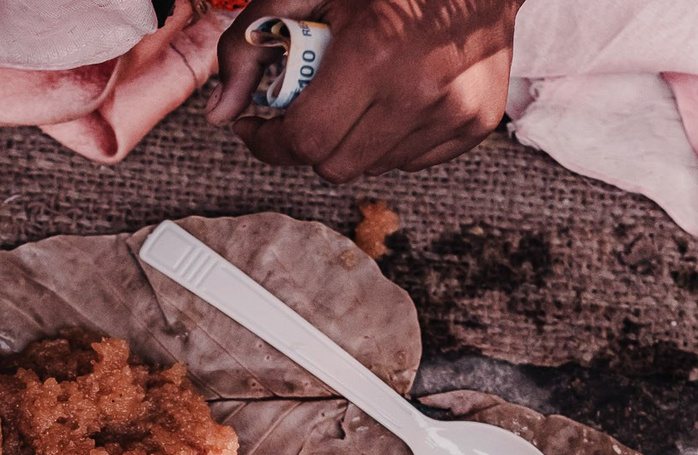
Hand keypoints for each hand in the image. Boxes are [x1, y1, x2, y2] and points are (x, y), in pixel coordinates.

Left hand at [208, 0, 519, 182]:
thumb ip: (249, 44)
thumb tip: (222, 111)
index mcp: (375, 55)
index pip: (305, 141)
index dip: (268, 143)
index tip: (255, 128)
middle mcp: (418, 92)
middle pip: (334, 165)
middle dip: (307, 142)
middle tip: (305, 106)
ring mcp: (453, 112)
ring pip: (373, 166)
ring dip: (351, 140)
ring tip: (356, 92)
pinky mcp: (475, 123)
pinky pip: (413, 159)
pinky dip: (392, 138)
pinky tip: (394, 95)